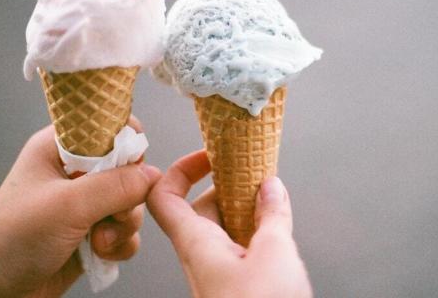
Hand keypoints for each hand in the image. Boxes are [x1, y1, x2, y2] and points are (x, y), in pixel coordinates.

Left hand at [0, 119, 161, 296]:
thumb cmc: (11, 239)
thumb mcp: (67, 206)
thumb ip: (115, 186)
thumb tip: (152, 176)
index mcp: (60, 148)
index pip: (108, 127)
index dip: (126, 145)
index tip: (129, 169)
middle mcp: (74, 172)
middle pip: (128, 170)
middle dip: (127, 198)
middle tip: (110, 216)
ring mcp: (85, 204)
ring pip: (131, 203)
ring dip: (123, 226)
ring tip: (99, 242)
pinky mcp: (92, 232)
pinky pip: (126, 231)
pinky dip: (121, 245)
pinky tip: (100, 254)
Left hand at [147, 151, 311, 297]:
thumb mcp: (274, 252)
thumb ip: (273, 214)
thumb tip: (272, 187)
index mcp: (196, 242)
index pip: (163, 195)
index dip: (180, 168)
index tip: (209, 153)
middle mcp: (200, 254)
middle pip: (199, 206)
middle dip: (225, 185)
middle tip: (251, 171)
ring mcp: (217, 270)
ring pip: (221, 227)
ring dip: (242, 208)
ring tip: (269, 196)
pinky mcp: (233, 283)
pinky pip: (235, 247)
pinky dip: (251, 230)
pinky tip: (273, 227)